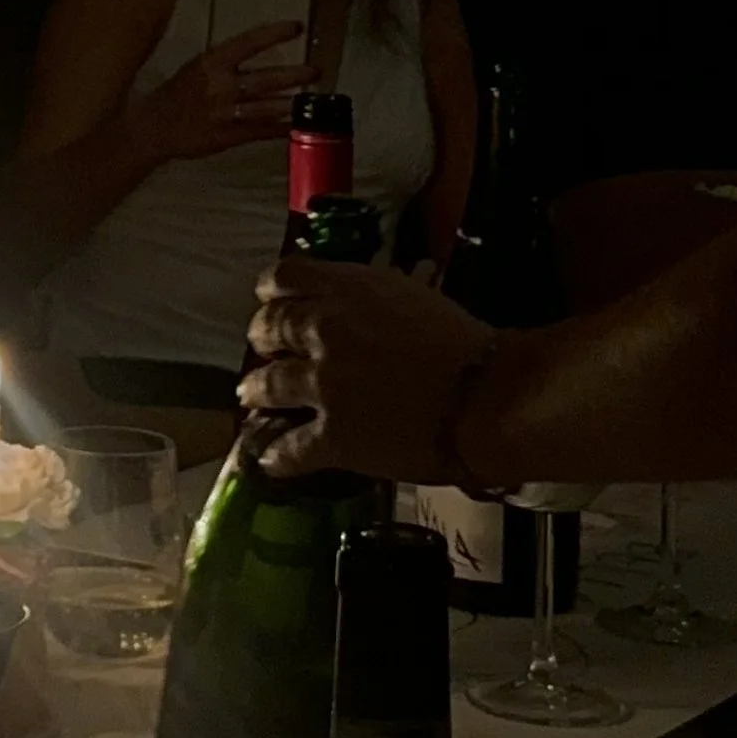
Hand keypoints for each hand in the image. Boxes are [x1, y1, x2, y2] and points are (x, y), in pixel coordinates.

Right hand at [137, 23, 306, 164]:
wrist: (155, 126)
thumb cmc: (179, 93)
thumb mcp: (198, 68)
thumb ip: (226, 62)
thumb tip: (259, 51)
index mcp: (212, 62)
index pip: (248, 43)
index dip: (274, 34)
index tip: (297, 27)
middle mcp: (221, 85)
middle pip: (265, 79)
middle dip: (294, 75)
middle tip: (316, 71)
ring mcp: (226, 112)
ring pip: (267, 107)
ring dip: (293, 103)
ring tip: (312, 100)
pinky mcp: (229, 135)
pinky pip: (261, 131)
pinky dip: (280, 128)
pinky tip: (296, 125)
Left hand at [239, 261, 496, 480]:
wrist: (485, 399)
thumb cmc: (465, 344)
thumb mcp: (413, 296)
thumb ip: (370, 298)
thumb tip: (352, 303)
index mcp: (347, 291)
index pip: (284, 277)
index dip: (272, 291)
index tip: (271, 299)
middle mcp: (324, 331)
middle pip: (268, 328)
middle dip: (263, 339)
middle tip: (266, 349)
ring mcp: (323, 386)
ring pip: (266, 386)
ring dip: (256, 391)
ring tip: (251, 398)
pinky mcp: (331, 437)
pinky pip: (288, 448)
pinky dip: (275, 455)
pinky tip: (269, 460)